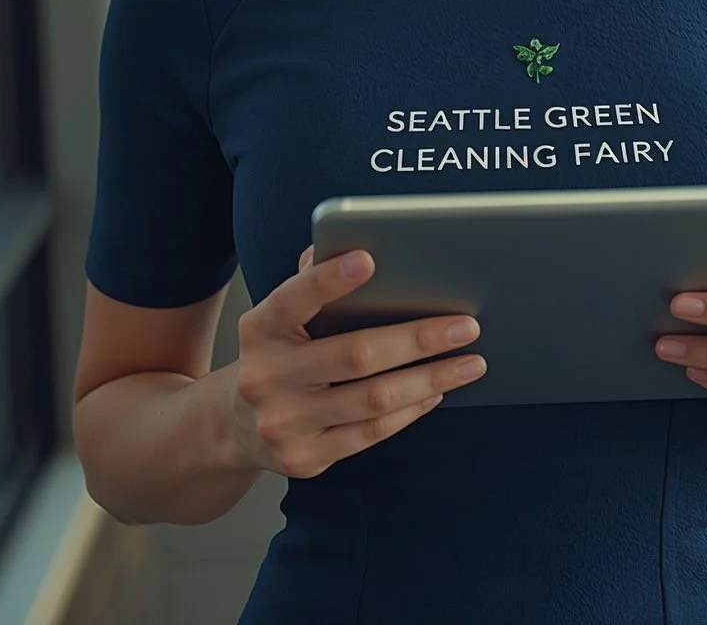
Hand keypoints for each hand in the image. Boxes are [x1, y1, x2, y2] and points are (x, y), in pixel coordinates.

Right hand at [222, 245, 486, 478]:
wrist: (237, 426)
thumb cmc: (278, 355)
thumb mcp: (279, 318)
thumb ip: (311, 283)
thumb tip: (352, 247)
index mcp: (259, 330)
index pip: (293, 300)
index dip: (329, 281)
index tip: (369, 259)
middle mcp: (266, 378)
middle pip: (355, 356)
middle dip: (418, 338)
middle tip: (465, 325)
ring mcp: (284, 423)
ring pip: (373, 400)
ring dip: (430, 379)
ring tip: (470, 362)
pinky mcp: (305, 458)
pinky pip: (371, 433)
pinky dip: (411, 410)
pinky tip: (436, 392)